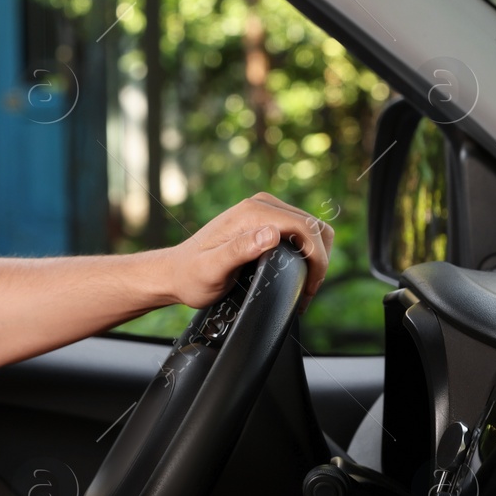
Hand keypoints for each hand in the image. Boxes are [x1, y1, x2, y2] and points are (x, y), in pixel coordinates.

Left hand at [162, 193, 332, 312]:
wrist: (175, 273)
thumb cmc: (191, 276)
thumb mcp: (212, 269)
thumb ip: (239, 250)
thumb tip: (271, 234)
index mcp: (251, 213)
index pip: (304, 227)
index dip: (316, 258)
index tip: (309, 287)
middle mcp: (260, 204)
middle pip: (313, 225)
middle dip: (320, 259)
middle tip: (308, 290)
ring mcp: (264, 209)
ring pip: (311, 227)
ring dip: (316, 255)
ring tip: (305, 284)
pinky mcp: (265, 219)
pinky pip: (300, 231)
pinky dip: (307, 251)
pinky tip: (299, 272)